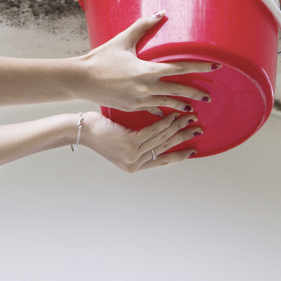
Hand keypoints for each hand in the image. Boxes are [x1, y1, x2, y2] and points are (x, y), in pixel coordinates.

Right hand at [76, 11, 215, 112]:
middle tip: (209, 95)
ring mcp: (139, 100)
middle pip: (178, 90)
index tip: (216, 67)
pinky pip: (152, 110)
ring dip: (181, 105)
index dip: (200, 67)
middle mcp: (146, 87)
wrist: (81, 79)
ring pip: (167, 103)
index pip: (180, 68)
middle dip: (196, 93)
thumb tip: (161, 13)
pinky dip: (162, 111)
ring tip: (192, 108)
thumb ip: (143, 26)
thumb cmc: (101, 58)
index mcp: (146, 70)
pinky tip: (167, 113)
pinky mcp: (132, 107)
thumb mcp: (123, 40)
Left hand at [81, 111, 199, 172]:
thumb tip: (156, 132)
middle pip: (166, 149)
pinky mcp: (131, 144)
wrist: (81, 130)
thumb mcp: (120, 139)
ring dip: (178, 127)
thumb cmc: (98, 131)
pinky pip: (154, 131)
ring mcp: (133, 155)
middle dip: (184, 139)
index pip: (161, 160)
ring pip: (162, 139)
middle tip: (198, 130)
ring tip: (190, 119)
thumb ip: (137, 141)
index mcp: (133, 165)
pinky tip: (174, 114)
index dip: (179, 154)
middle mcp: (135, 164)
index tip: (193, 149)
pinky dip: (166, 122)